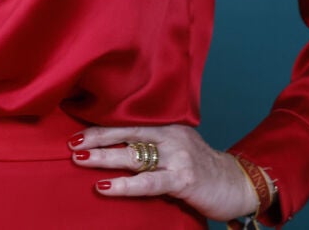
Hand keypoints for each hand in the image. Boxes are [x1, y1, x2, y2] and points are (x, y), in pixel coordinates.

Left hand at [68, 124, 258, 220]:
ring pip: (133, 156)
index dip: (102, 127)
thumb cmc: (201, 169)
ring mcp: (178, 157)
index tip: (77, 131)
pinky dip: (124, 185)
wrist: (236, 184)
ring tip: (80, 160)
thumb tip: (115, 149)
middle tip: (72, 143)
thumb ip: (153, 146)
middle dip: (97, 138)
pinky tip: (104, 186)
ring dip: (104, 157)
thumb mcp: (177, 149)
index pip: (130, 123)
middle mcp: (172, 136)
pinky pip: (147, 182)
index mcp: (169, 126)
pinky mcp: (183, 179)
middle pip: (128, 134)